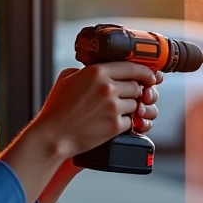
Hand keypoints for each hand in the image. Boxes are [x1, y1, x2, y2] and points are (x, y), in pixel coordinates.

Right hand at [34, 62, 157, 156]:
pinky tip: (113, 123)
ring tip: (115, 111)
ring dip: (130, 108)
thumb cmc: (57, 108)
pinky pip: (131, 121)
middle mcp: (108, 87)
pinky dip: (125, 122)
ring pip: (136, 104)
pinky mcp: (115, 125)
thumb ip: (85, 70)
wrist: (53, 135)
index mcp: (97, 71)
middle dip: (135, 92)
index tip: (149, 76)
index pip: (132, 67)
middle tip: (127, 97)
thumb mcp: (67, 78)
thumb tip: (97, 69)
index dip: (144, 72)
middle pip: (137, 86)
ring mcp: (113, 107)